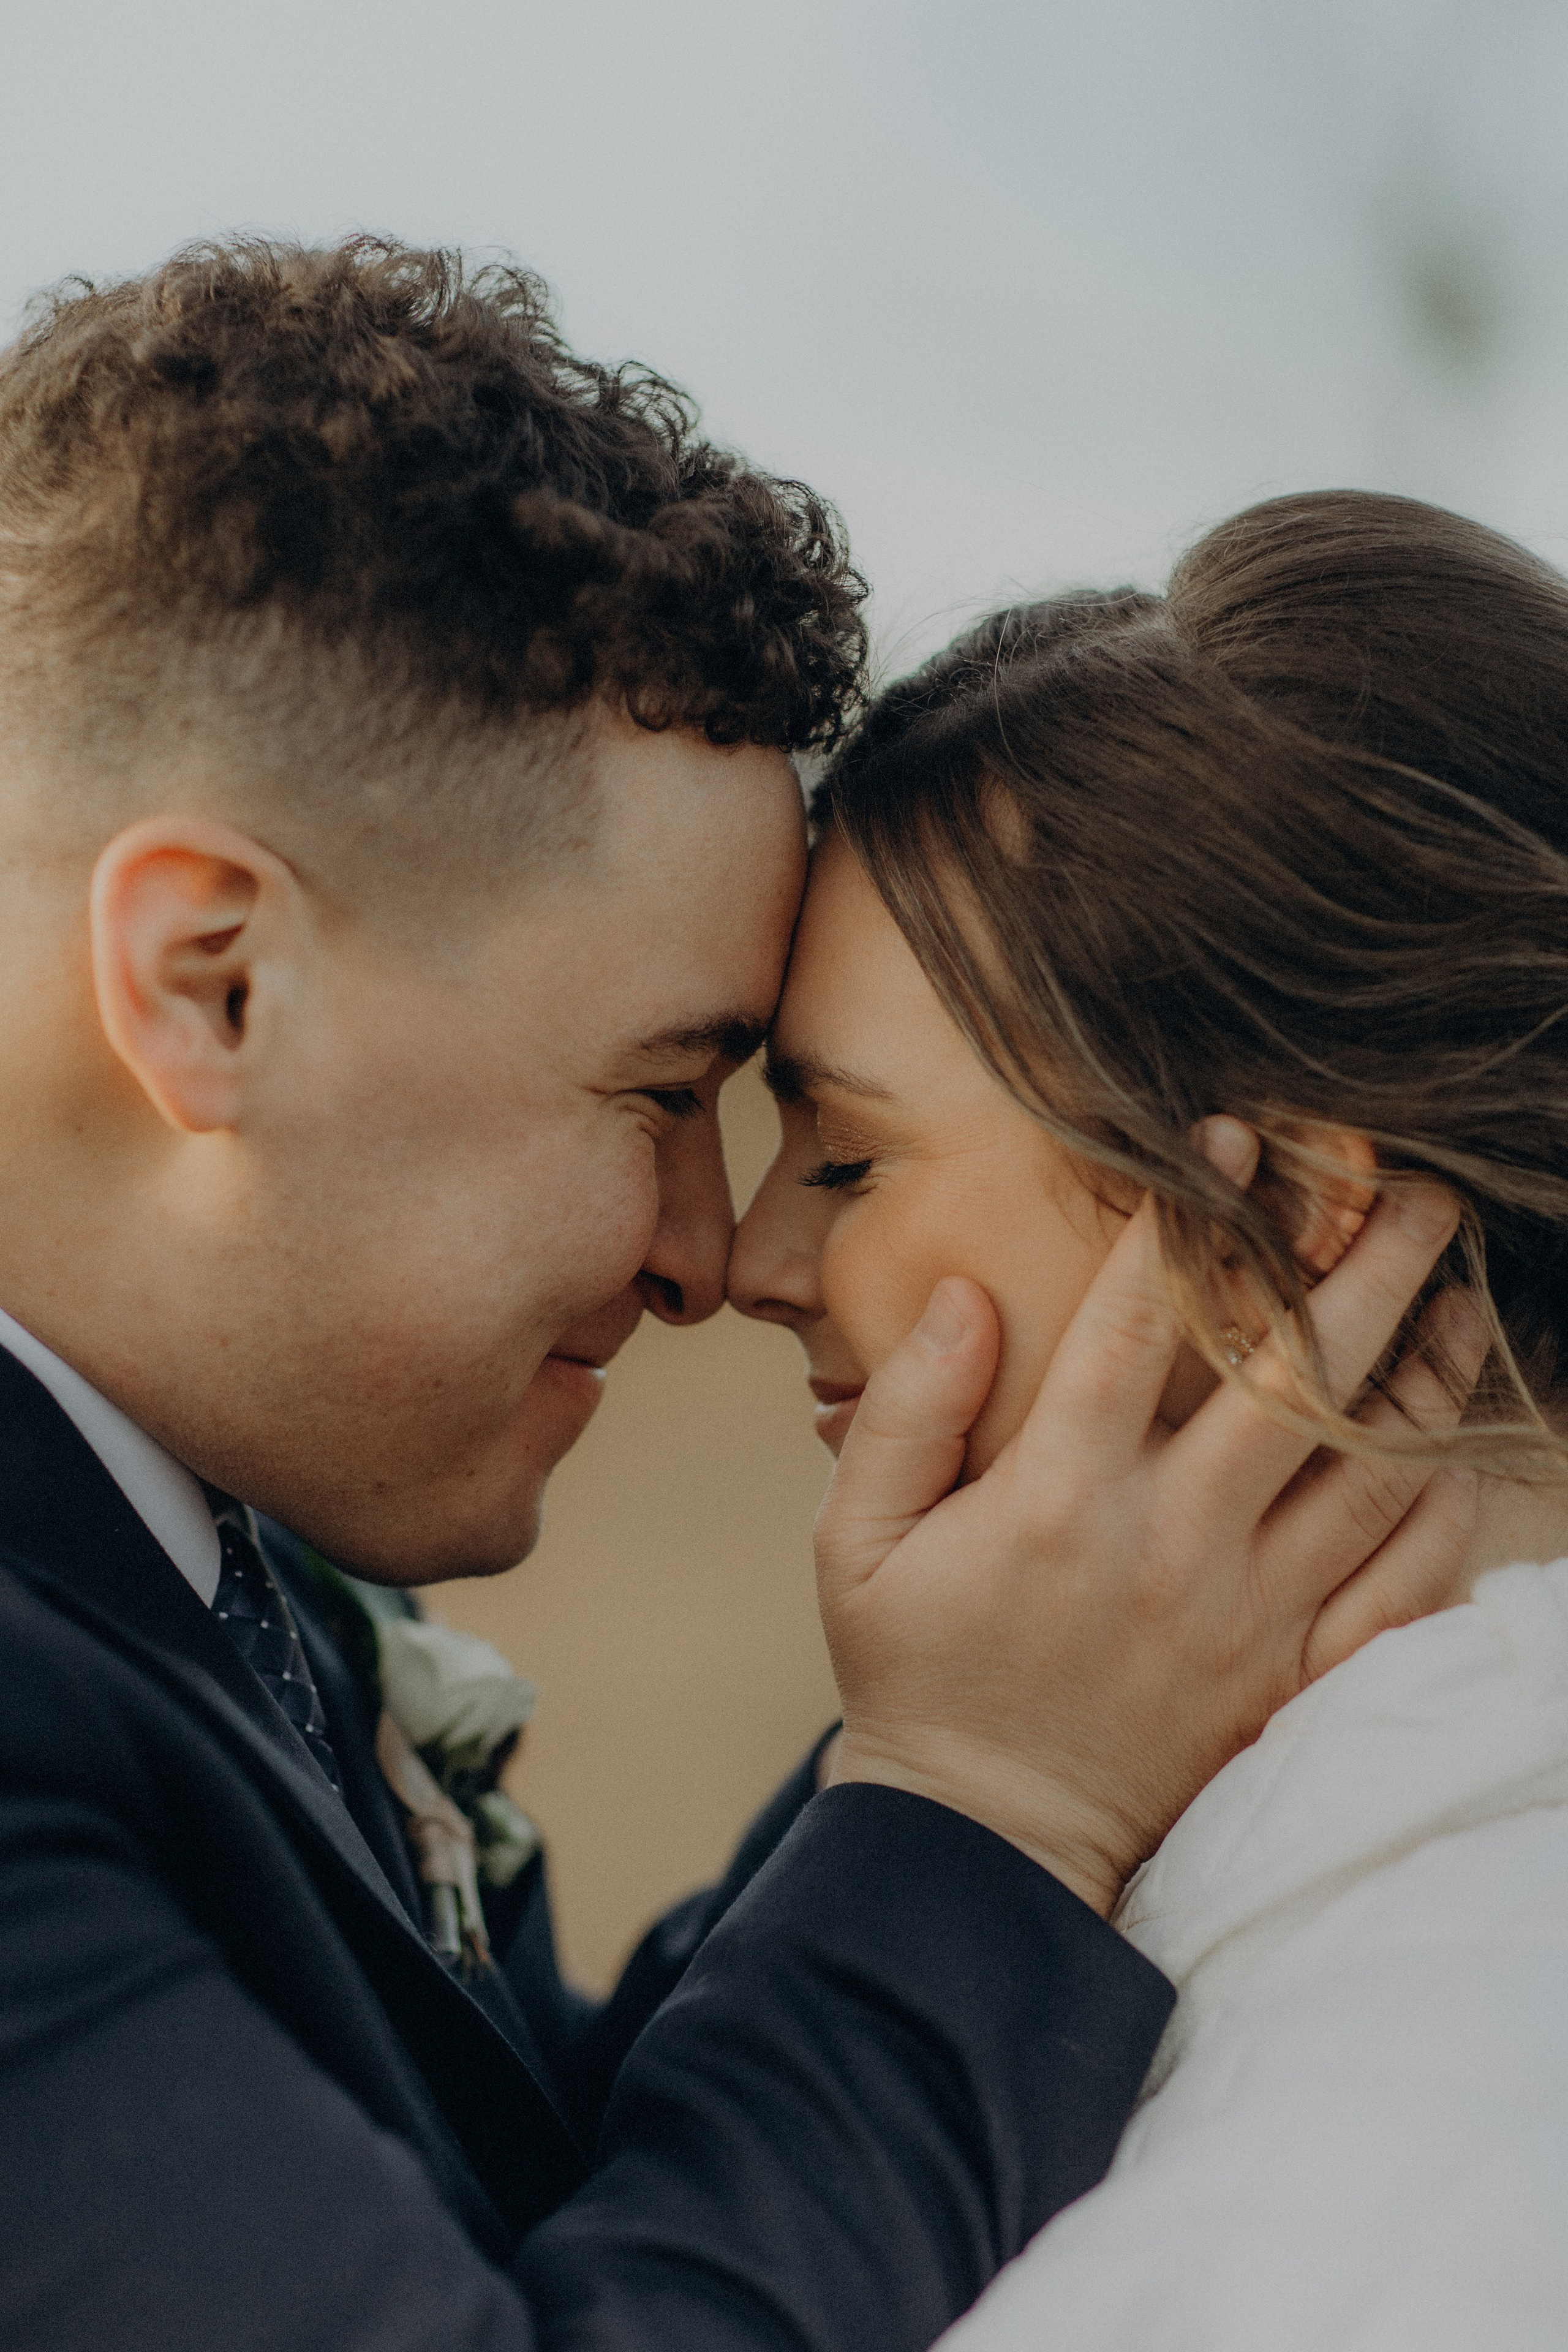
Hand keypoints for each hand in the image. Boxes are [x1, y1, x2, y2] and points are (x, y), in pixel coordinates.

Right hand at [816, 1155, 1483, 1916]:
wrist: (982, 1845)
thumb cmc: (913, 1671)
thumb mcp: (854, 1539)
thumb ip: (904, 1408)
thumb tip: (968, 1294)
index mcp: (1058, 1496)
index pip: (1140, 1323)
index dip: (1188, 1214)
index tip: (1229, 1132)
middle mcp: (1169, 1546)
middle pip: (1293, 1378)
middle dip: (1361, 1268)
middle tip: (1412, 1188)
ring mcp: (1246, 1617)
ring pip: (1369, 1471)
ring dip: (1422, 1371)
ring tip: (1456, 1288)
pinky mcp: (1291, 1679)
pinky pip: (1401, 1586)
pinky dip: (1443, 1512)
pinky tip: (1457, 1447)